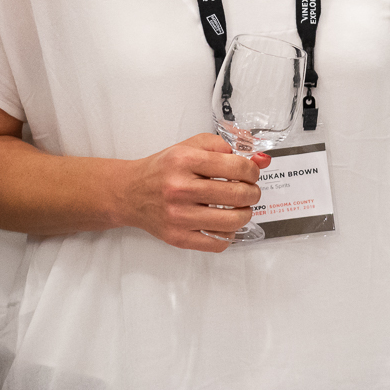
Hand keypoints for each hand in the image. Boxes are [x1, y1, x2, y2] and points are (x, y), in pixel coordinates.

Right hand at [118, 133, 267, 253]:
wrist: (130, 192)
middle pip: (238, 194)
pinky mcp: (178, 237)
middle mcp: (179, 188)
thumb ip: (224, 147)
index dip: (252, 170)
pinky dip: (228, 234)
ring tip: (240, 208)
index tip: (251, 173)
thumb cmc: (163, 170)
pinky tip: (223, 224)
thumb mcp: (190, 146)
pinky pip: (218, 243)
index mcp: (184, 160)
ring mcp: (178, 216)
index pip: (236, 166)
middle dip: (253, 192)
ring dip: (245, 214)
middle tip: (249, 191)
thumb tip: (259, 159)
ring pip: (232, 221)